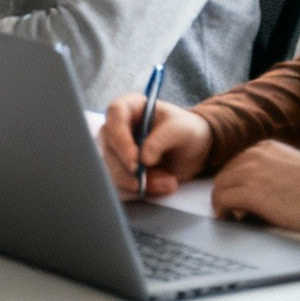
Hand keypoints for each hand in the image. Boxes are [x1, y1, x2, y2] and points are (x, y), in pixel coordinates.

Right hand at [98, 95, 213, 198]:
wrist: (191, 150)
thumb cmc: (185, 130)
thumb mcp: (181, 129)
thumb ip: (162, 139)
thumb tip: (144, 158)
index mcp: (129, 107)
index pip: (115, 116)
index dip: (120, 138)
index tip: (135, 161)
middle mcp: (116, 127)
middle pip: (108, 147)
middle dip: (127, 170)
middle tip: (145, 183)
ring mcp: (115, 150)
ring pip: (112, 170)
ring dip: (137, 184)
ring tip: (168, 183)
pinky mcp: (119, 170)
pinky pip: (119, 186)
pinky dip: (137, 192)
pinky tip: (159, 188)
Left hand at [212, 141, 299, 233]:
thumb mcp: (295, 167)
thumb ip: (275, 170)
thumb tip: (265, 188)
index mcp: (266, 148)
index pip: (237, 163)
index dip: (235, 181)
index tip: (237, 195)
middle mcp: (255, 155)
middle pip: (226, 174)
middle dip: (226, 191)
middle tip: (230, 209)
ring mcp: (251, 172)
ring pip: (220, 186)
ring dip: (222, 202)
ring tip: (228, 216)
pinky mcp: (250, 192)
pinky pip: (223, 200)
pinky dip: (222, 210)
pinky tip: (228, 218)